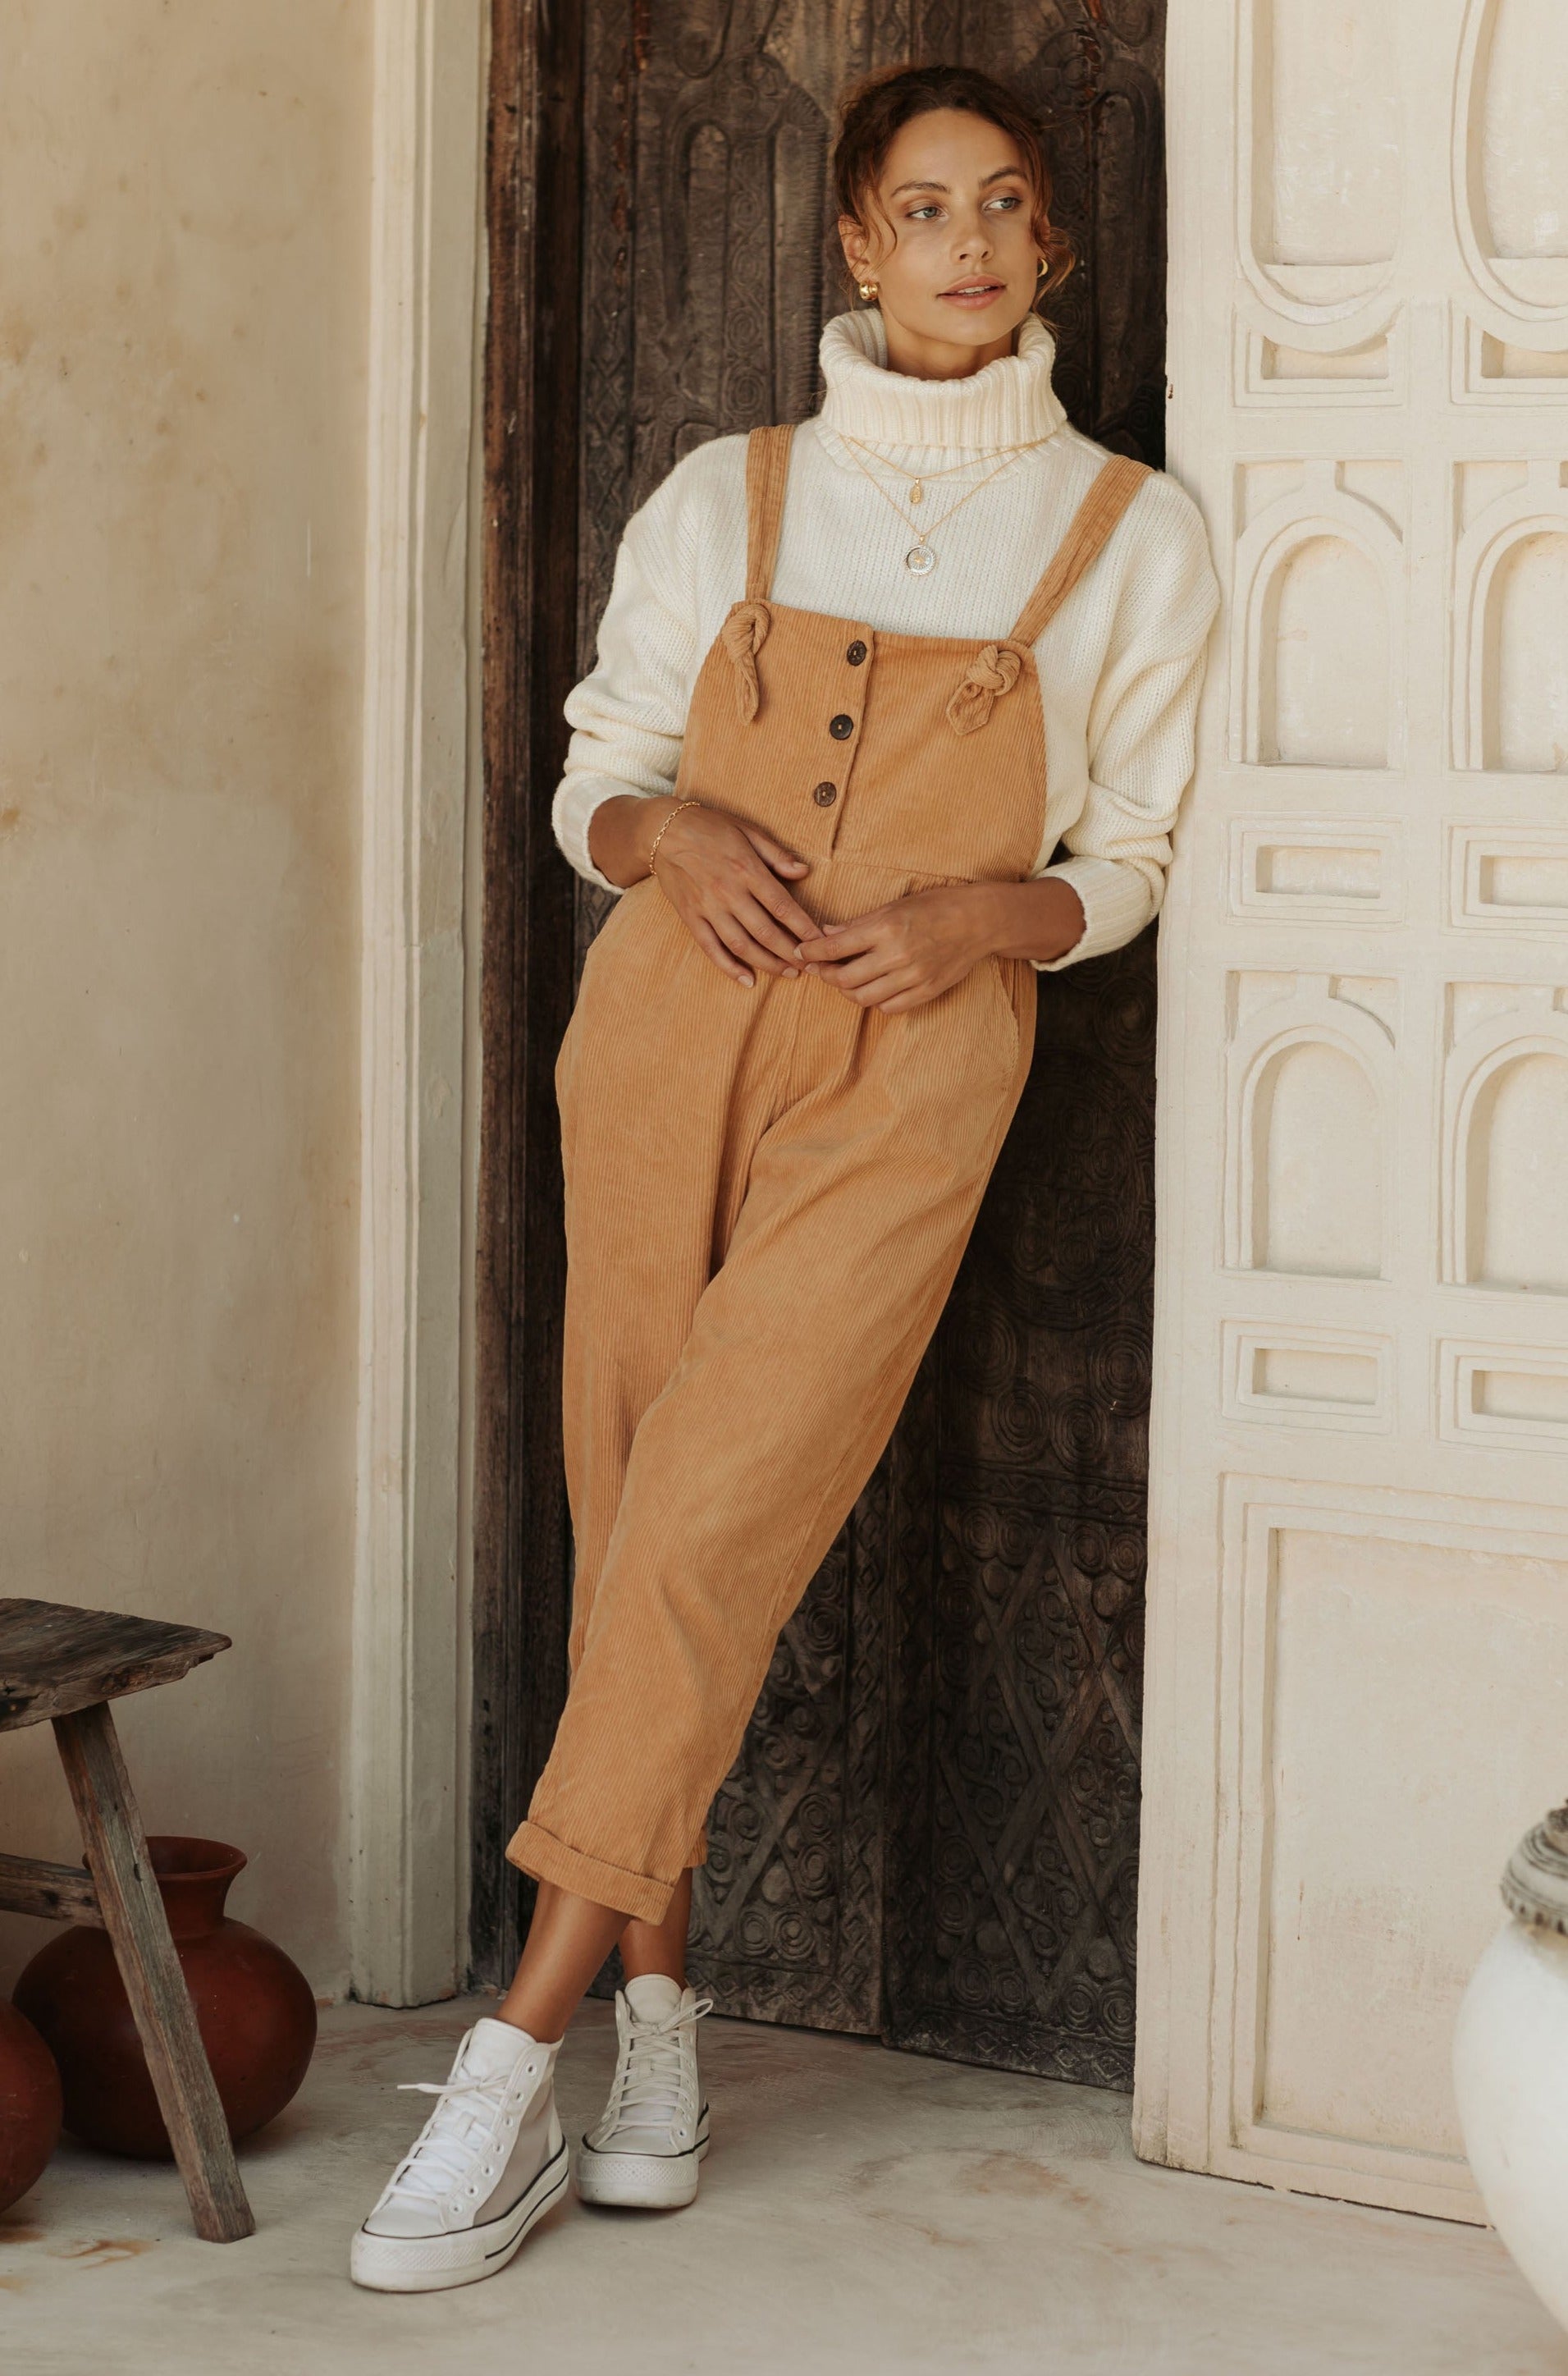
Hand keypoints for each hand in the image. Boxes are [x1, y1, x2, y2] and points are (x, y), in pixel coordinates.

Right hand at [589, 795, 818, 986]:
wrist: (663, 832)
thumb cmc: (710, 827)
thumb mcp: (748, 830)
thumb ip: (776, 854)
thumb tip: (805, 871)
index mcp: (746, 869)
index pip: (781, 905)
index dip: (803, 927)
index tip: (819, 942)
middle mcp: (728, 892)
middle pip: (765, 931)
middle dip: (790, 953)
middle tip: (810, 965)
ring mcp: (707, 907)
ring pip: (741, 945)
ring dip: (767, 963)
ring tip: (788, 973)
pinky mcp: (691, 917)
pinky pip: (711, 948)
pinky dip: (729, 967)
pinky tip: (748, 980)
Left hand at [796, 878, 1085, 1010]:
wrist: (979, 921)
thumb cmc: (935, 906)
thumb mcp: (895, 905)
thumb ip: (859, 924)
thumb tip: (826, 933)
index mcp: (885, 927)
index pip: (835, 947)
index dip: (811, 952)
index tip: (800, 952)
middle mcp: (897, 955)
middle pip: (844, 979)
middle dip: (826, 975)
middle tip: (820, 968)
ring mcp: (912, 977)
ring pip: (863, 997)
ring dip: (848, 991)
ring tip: (845, 979)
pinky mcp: (925, 992)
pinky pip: (888, 1007)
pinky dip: (874, 1001)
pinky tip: (873, 988)